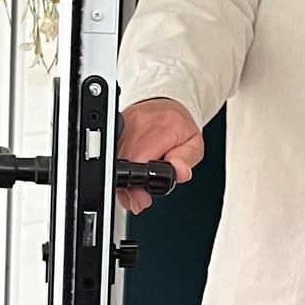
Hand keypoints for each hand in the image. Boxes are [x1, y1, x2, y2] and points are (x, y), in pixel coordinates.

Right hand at [118, 97, 203, 212]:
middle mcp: (137, 125)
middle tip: (140, 199)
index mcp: (160, 127)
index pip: (141, 159)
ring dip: (123, 182)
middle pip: (123, 164)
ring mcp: (122, 127)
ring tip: (138, 189)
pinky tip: (129, 176)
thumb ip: (187, 160)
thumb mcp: (194, 144)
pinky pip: (111, 156)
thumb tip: (181, 172)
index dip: (138, 185)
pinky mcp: (114, 131)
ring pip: (113, 163)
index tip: (142, 199)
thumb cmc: (180, 127)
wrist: (167, 105)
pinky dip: (117, 171)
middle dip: (130, 189)